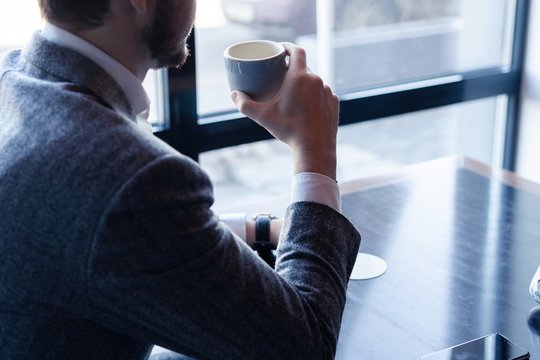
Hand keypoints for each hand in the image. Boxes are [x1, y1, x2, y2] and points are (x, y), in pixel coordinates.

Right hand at [231, 43, 338, 179]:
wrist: (314, 148)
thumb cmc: (288, 130)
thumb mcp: (262, 117)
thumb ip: (245, 104)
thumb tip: (233, 95)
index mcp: (299, 77)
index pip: (297, 51)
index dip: (288, 47)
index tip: (281, 49)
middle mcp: (316, 80)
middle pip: (304, 66)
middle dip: (293, 68)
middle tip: (282, 75)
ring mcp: (327, 91)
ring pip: (315, 81)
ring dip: (305, 83)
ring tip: (295, 93)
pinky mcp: (334, 103)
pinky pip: (323, 93)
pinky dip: (315, 95)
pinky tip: (309, 104)